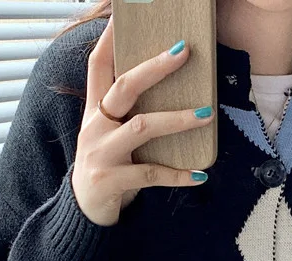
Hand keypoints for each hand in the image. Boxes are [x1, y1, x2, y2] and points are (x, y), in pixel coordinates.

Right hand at [72, 16, 214, 225]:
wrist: (84, 210)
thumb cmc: (105, 166)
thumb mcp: (108, 135)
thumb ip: (126, 113)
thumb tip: (164, 87)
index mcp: (93, 111)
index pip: (97, 66)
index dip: (109, 39)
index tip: (123, 15)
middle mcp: (95, 127)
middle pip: (124, 88)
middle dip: (155, 67)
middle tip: (184, 50)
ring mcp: (102, 154)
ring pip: (142, 128)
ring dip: (178, 119)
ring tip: (207, 113)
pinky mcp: (113, 181)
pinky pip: (152, 174)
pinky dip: (179, 175)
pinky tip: (201, 175)